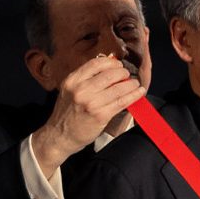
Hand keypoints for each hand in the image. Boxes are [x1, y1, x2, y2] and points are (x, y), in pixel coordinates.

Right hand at [31, 57, 145, 177]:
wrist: (59, 136)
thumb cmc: (67, 114)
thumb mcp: (70, 91)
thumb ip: (85, 80)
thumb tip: (109, 70)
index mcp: (72, 81)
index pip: (96, 64)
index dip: (111, 62)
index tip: (118, 65)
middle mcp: (81, 89)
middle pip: (110, 74)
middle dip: (123, 73)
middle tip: (127, 76)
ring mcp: (91, 102)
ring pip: (118, 88)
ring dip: (131, 84)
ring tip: (135, 84)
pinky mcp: (101, 115)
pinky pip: (122, 102)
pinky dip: (134, 96)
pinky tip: (139, 92)